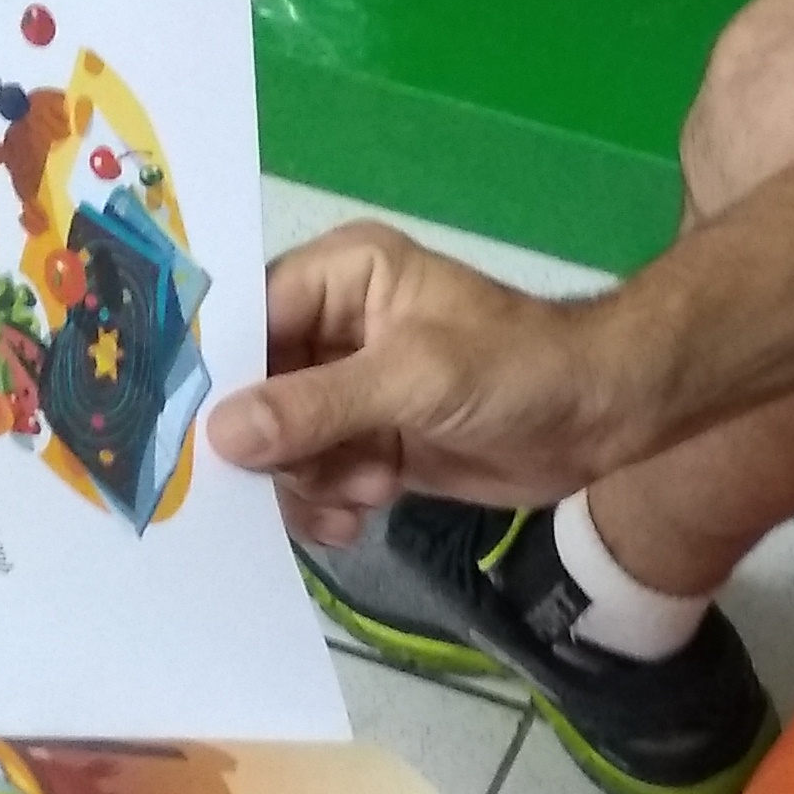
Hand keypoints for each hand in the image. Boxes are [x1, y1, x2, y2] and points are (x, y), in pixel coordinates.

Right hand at [205, 223, 631, 543]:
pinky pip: (314, 479)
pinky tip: (359, 517)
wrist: (605, 418)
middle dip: (272, 445)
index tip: (188, 434)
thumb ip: (318, 406)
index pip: (244, 318)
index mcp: (340, 276)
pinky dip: (328, 504)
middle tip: (303, 475)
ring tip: (361, 490)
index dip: (213, 375)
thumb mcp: (415, 379)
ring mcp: (349, 390)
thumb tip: (220, 435)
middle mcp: (333, 328)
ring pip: (279, 446)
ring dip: (308, 481)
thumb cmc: (518, 369)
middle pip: (251, 390)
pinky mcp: (369, 444)